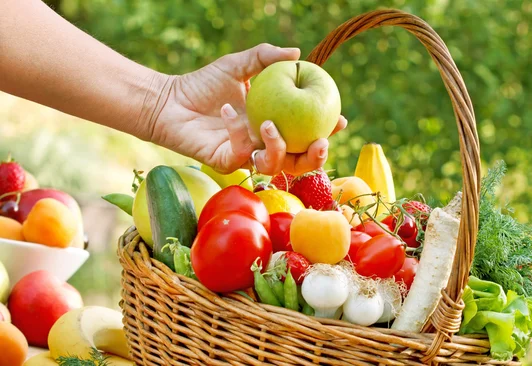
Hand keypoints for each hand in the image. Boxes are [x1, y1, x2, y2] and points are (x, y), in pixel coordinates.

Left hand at [149, 43, 346, 175]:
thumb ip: (266, 57)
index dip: (327, 132)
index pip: (307, 133)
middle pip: (299, 162)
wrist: (170, 100)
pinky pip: (240, 153)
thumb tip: (297, 53)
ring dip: (278, 149)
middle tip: (320, 142)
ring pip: (274, 167)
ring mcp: (245, 155)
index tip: (340, 120)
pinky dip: (237, 131)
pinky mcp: (225, 162)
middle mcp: (263, 143)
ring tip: (269, 125)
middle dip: (314, 158)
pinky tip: (228, 109)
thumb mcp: (238, 64)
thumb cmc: (203, 83)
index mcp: (274, 123)